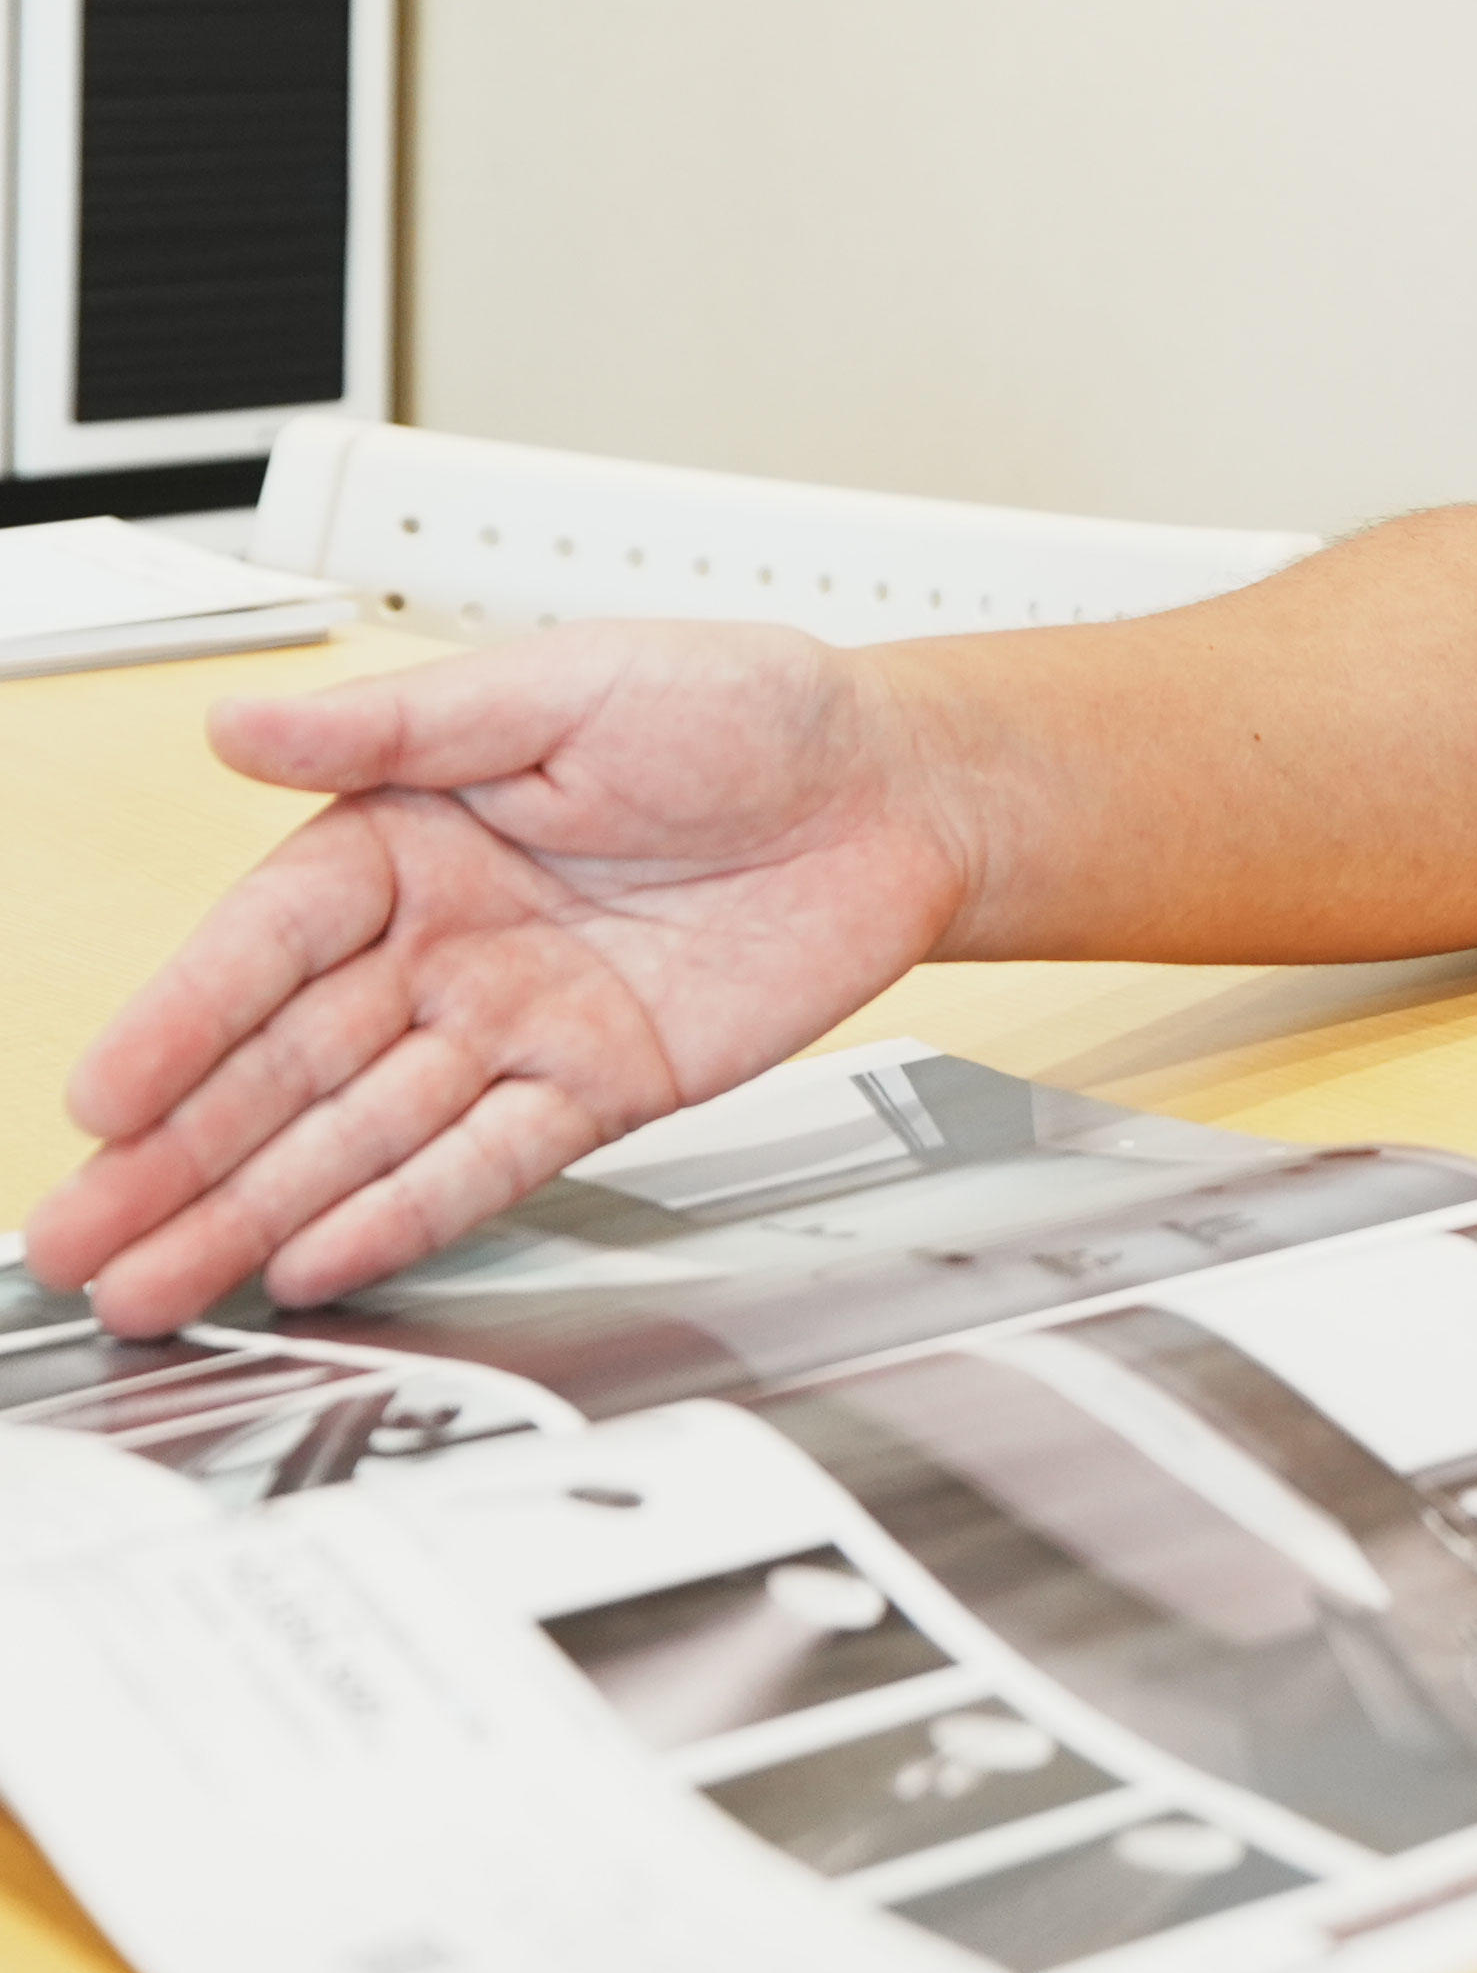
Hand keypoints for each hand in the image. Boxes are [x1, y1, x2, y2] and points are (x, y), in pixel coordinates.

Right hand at [20, 630, 974, 1336]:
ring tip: (155, 1287)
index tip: (101, 1098)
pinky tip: (317, 1261)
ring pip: (360, 1130)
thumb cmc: (748, 707)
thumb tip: (243, 722)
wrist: (899, 783)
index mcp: (412, 833)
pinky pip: (482, 1159)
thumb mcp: (569, 685)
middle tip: (79, 1239)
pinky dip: (401, 1211)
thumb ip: (402, 722)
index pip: (265, 941)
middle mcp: (444, 939)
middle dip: (175, 1154)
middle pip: (285, 1061)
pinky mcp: (594, 1084)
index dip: (180, 1019)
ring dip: (254, 1211)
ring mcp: (513, 1020)